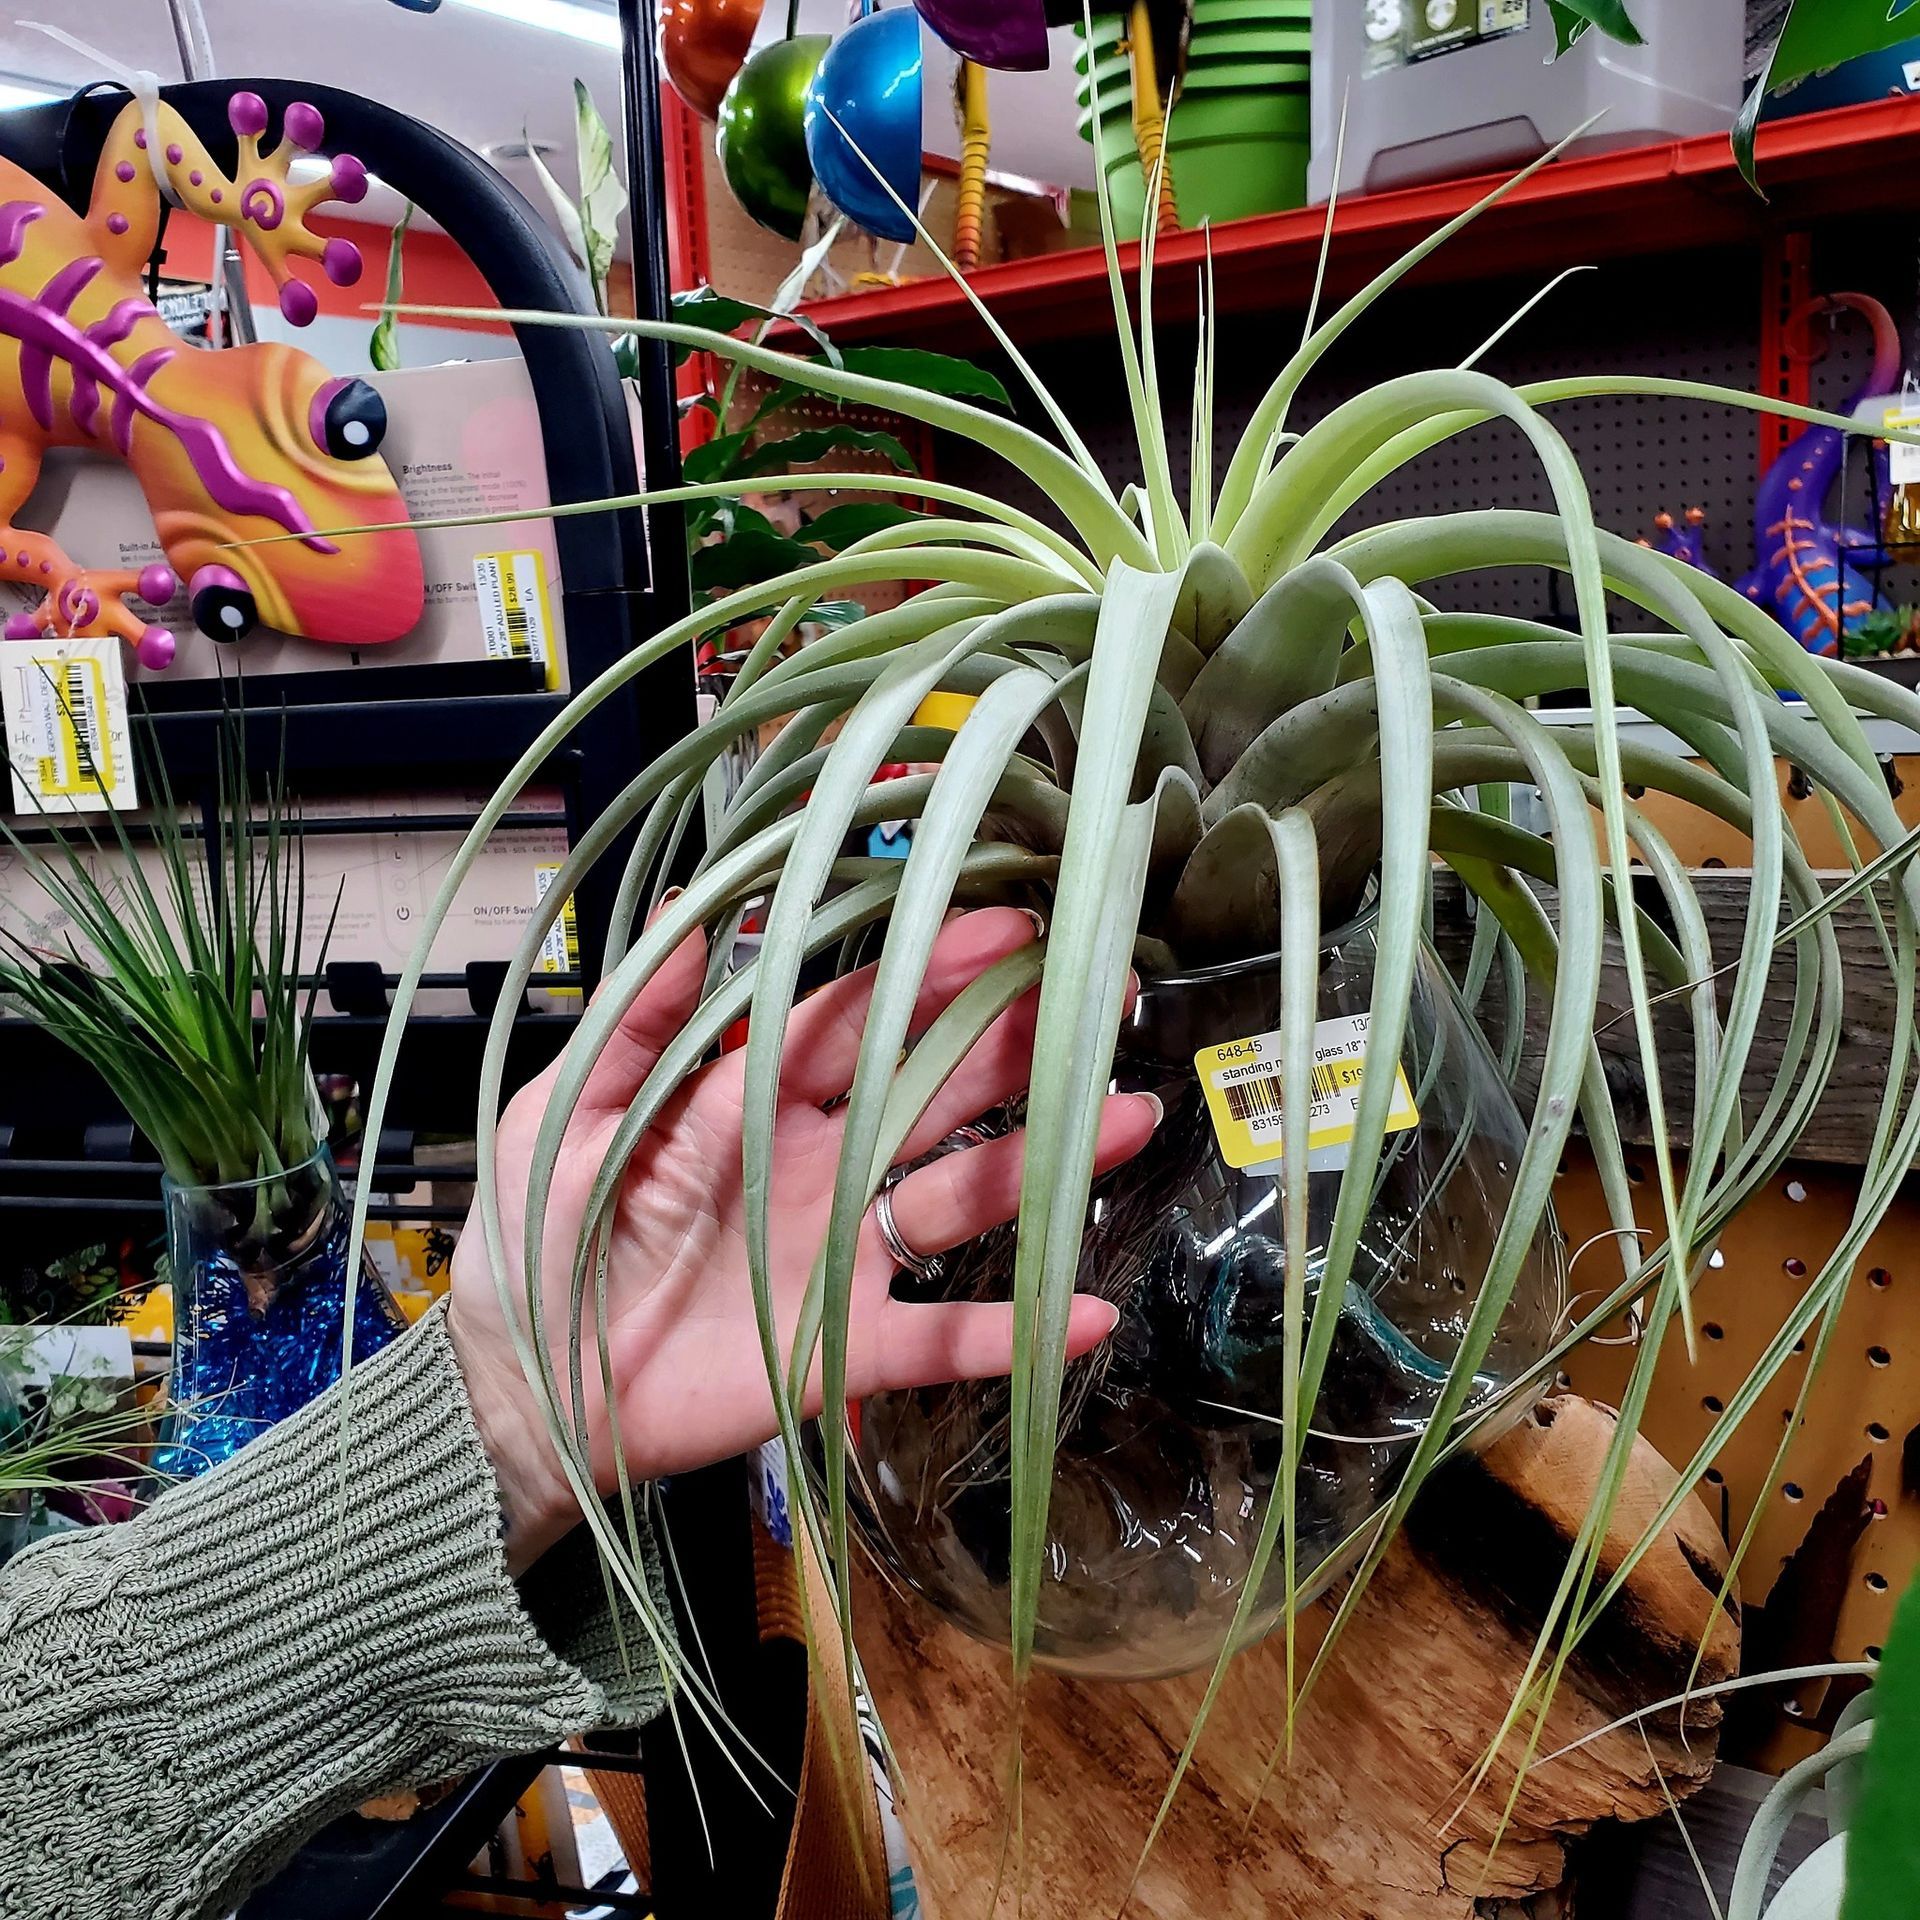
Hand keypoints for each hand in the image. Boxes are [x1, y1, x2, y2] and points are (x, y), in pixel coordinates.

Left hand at [447, 907, 1159, 1572]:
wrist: (520, 1384)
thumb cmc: (532, 1237)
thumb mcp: (562, 1114)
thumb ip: (637, 1024)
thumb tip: (693, 907)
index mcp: (756, 1098)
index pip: (860, 1018)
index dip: (931, 970)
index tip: (1008, 922)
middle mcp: (820, 1163)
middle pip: (933, 1093)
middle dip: (1014, 1043)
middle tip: (1102, 995)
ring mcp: (841, 1256)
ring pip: (961, 1198)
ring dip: (1045, 1163)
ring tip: (1129, 1119)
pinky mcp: (843, 1349)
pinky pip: (942, 1338)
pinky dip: (1011, 1332)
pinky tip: (1086, 1315)